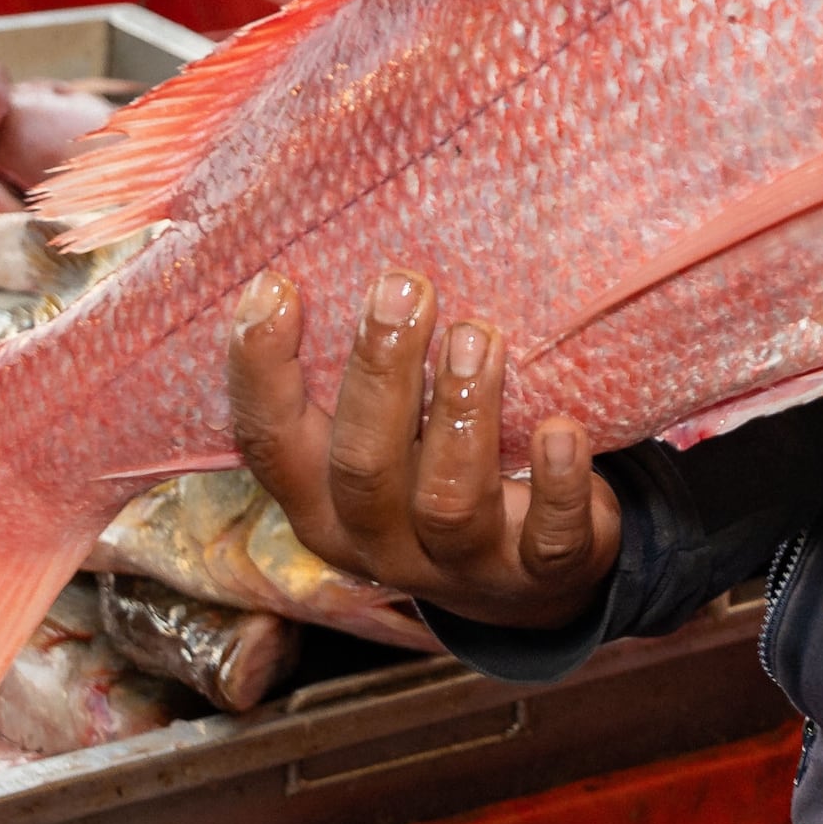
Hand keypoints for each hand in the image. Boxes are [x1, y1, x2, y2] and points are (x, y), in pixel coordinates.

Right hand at [227, 267, 622, 628]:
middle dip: (380, 373)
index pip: (270, 443)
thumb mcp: (384, 434)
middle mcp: (379, 539)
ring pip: (448, 501)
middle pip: (361, 467)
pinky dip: (558, 484)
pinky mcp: (540, 574)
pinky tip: (561, 431)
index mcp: (321, 501)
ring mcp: (460, 564)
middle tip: (403, 287)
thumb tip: (343, 245)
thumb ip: (361, 369)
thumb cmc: (437, 468)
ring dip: (462, 414)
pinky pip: (548, 539)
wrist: (527, 578)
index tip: (275, 286)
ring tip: (477, 337)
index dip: (260, 372)